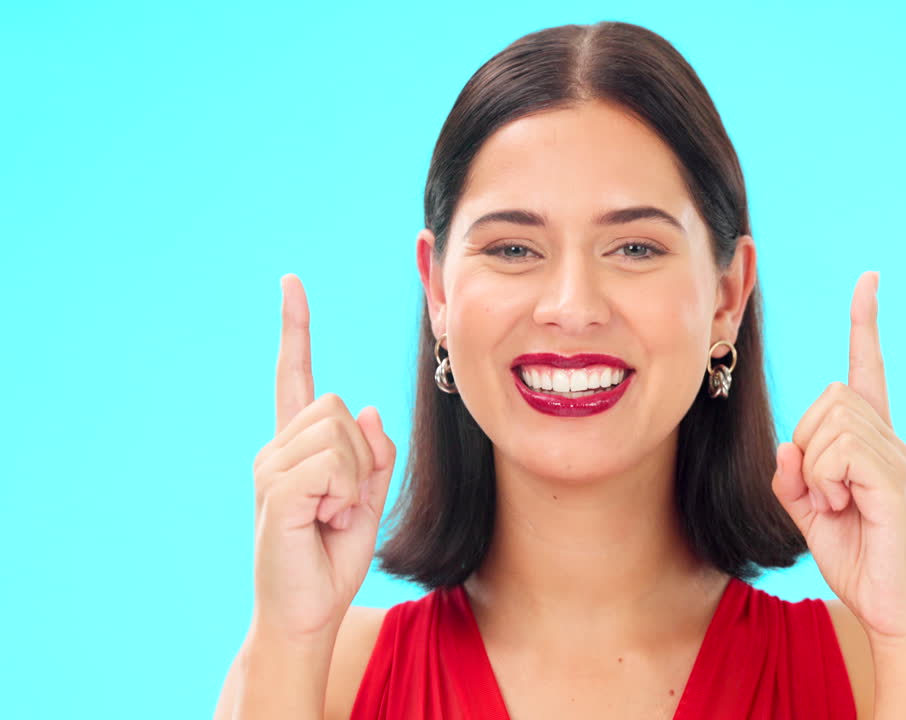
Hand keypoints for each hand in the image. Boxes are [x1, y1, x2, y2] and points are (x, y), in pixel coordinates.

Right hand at [249, 273, 396, 641]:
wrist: (305, 612)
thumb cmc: (332, 557)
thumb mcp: (367, 499)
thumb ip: (373, 454)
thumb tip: (370, 410)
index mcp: (296, 445)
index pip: (296, 376)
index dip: (295, 329)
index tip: (291, 283)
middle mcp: (276, 448)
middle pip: (340, 406)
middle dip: (362, 456)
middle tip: (342, 505)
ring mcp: (270, 467)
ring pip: (341, 434)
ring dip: (354, 480)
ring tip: (331, 517)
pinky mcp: (275, 491)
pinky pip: (332, 466)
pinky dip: (344, 497)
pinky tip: (324, 522)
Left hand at [771, 271, 905, 644]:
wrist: (894, 611)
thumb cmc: (858, 561)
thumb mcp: (808, 514)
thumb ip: (793, 477)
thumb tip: (787, 446)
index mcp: (871, 443)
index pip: (867, 370)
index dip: (864, 325)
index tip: (868, 280)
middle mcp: (889, 441)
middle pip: (830, 397)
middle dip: (807, 441)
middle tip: (824, 494)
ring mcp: (895, 458)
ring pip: (831, 423)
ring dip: (817, 469)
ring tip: (838, 506)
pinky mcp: (893, 481)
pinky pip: (841, 452)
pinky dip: (827, 481)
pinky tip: (843, 508)